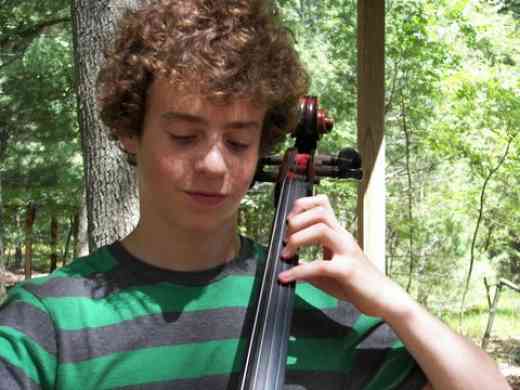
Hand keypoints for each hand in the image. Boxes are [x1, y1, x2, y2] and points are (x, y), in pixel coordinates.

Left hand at [278, 194, 412, 320]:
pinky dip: (299, 271)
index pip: (322, 204)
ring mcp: (347, 252)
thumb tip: (289, 264)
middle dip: (296, 222)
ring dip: (297, 239)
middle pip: (319, 213)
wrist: (383, 300)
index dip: (302, 206)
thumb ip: (309, 265)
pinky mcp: (347, 270)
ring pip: (320, 230)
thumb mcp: (328, 271)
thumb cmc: (357, 284)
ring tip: (286, 255)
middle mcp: (343, 238)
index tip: (289, 222)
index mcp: (338, 234)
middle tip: (285, 241)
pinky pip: (320, 265)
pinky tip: (288, 277)